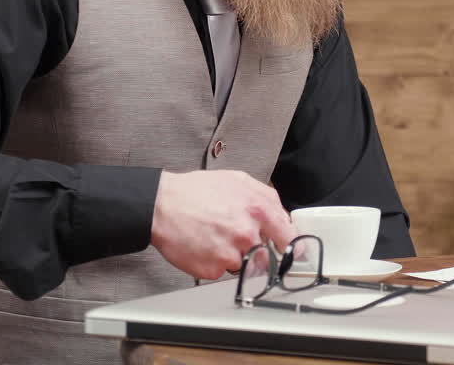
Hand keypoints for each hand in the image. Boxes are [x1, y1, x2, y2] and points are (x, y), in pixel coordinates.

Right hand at [150, 170, 297, 279]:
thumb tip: (282, 216)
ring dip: (235, 257)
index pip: (289, 238)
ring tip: (215, 238)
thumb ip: (266, 197)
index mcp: (258, 209)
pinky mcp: (211, 269)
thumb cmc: (196, 191)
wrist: (161, 205)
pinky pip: (222, 272)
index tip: (292, 253)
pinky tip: (204, 246)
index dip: (291, 247)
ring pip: (244, 265)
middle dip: (256, 251)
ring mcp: (229, 254)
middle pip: (266, 257)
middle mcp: (246, 233)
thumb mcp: (238, 180)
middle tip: (238, 240)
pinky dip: (215, 263)